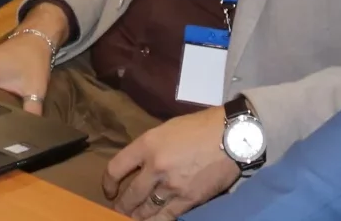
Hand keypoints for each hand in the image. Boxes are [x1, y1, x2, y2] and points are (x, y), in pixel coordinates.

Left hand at [104, 107, 239, 219]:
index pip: (115, 168)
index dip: (107, 183)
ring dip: (137, 217)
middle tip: (120, 211)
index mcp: (148, 145)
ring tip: (135, 218)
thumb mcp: (167, 129)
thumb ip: (151, 148)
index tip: (109, 190)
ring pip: (145, 211)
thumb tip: (140, 166)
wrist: (233, 136)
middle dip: (121, 207)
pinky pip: (166, 217)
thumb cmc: (201, 127)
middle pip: (129, 196)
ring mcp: (172, 186)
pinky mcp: (189, 199)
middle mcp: (155, 167)